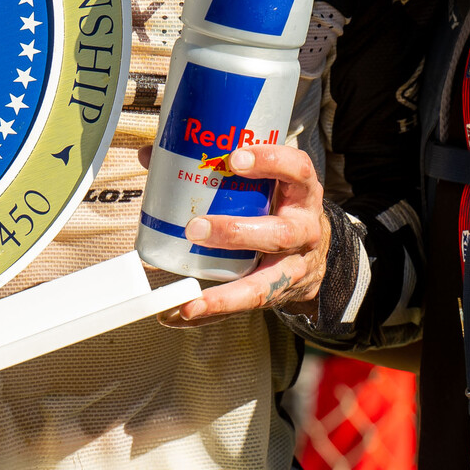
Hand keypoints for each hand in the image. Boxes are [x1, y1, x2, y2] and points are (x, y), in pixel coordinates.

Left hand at [167, 144, 328, 325]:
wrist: (317, 254)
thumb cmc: (281, 209)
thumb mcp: (270, 183)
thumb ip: (220, 168)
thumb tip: (153, 155)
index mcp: (302, 194)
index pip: (297, 170)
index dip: (271, 161)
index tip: (235, 160)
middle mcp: (304, 231)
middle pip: (279, 233)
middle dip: (236, 232)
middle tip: (196, 227)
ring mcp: (294, 268)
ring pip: (265, 283)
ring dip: (225, 293)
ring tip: (191, 301)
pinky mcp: (277, 295)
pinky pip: (242, 309)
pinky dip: (211, 313)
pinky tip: (181, 315)